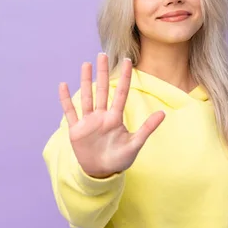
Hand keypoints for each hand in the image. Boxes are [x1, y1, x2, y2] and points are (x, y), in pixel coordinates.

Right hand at [58, 53, 165, 177]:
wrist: (101, 173)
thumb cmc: (119, 159)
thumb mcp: (135, 144)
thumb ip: (147, 128)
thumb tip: (163, 113)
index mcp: (115, 118)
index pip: (120, 93)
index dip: (124, 77)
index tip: (127, 60)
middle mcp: (102, 116)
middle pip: (102, 90)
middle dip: (103, 72)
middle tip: (103, 54)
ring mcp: (88, 122)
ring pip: (87, 97)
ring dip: (86, 81)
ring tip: (86, 64)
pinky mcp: (76, 130)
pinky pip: (70, 112)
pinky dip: (66, 100)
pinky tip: (63, 85)